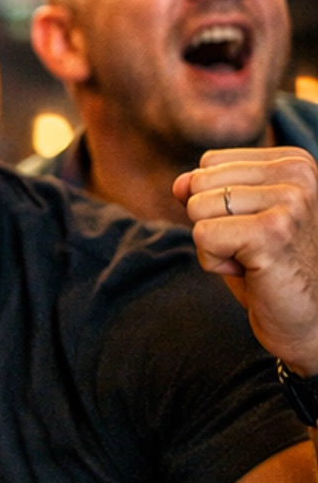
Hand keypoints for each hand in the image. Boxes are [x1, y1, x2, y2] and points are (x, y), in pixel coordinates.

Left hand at [174, 147, 317, 376]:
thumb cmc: (272, 270)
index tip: (255, 231)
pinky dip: (215, 262)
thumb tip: (179, 183)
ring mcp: (290, 201)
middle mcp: (298, 173)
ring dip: (214, 246)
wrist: (311, 321)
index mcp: (294, 161)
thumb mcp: (237, 220)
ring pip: (197, 209)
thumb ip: (207, 192)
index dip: (217, 205)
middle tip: (252, 250)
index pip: (210, 164)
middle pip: (200, 183)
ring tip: (253, 261)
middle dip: (212, 224)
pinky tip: (251, 273)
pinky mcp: (273, 232)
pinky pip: (202, 236)